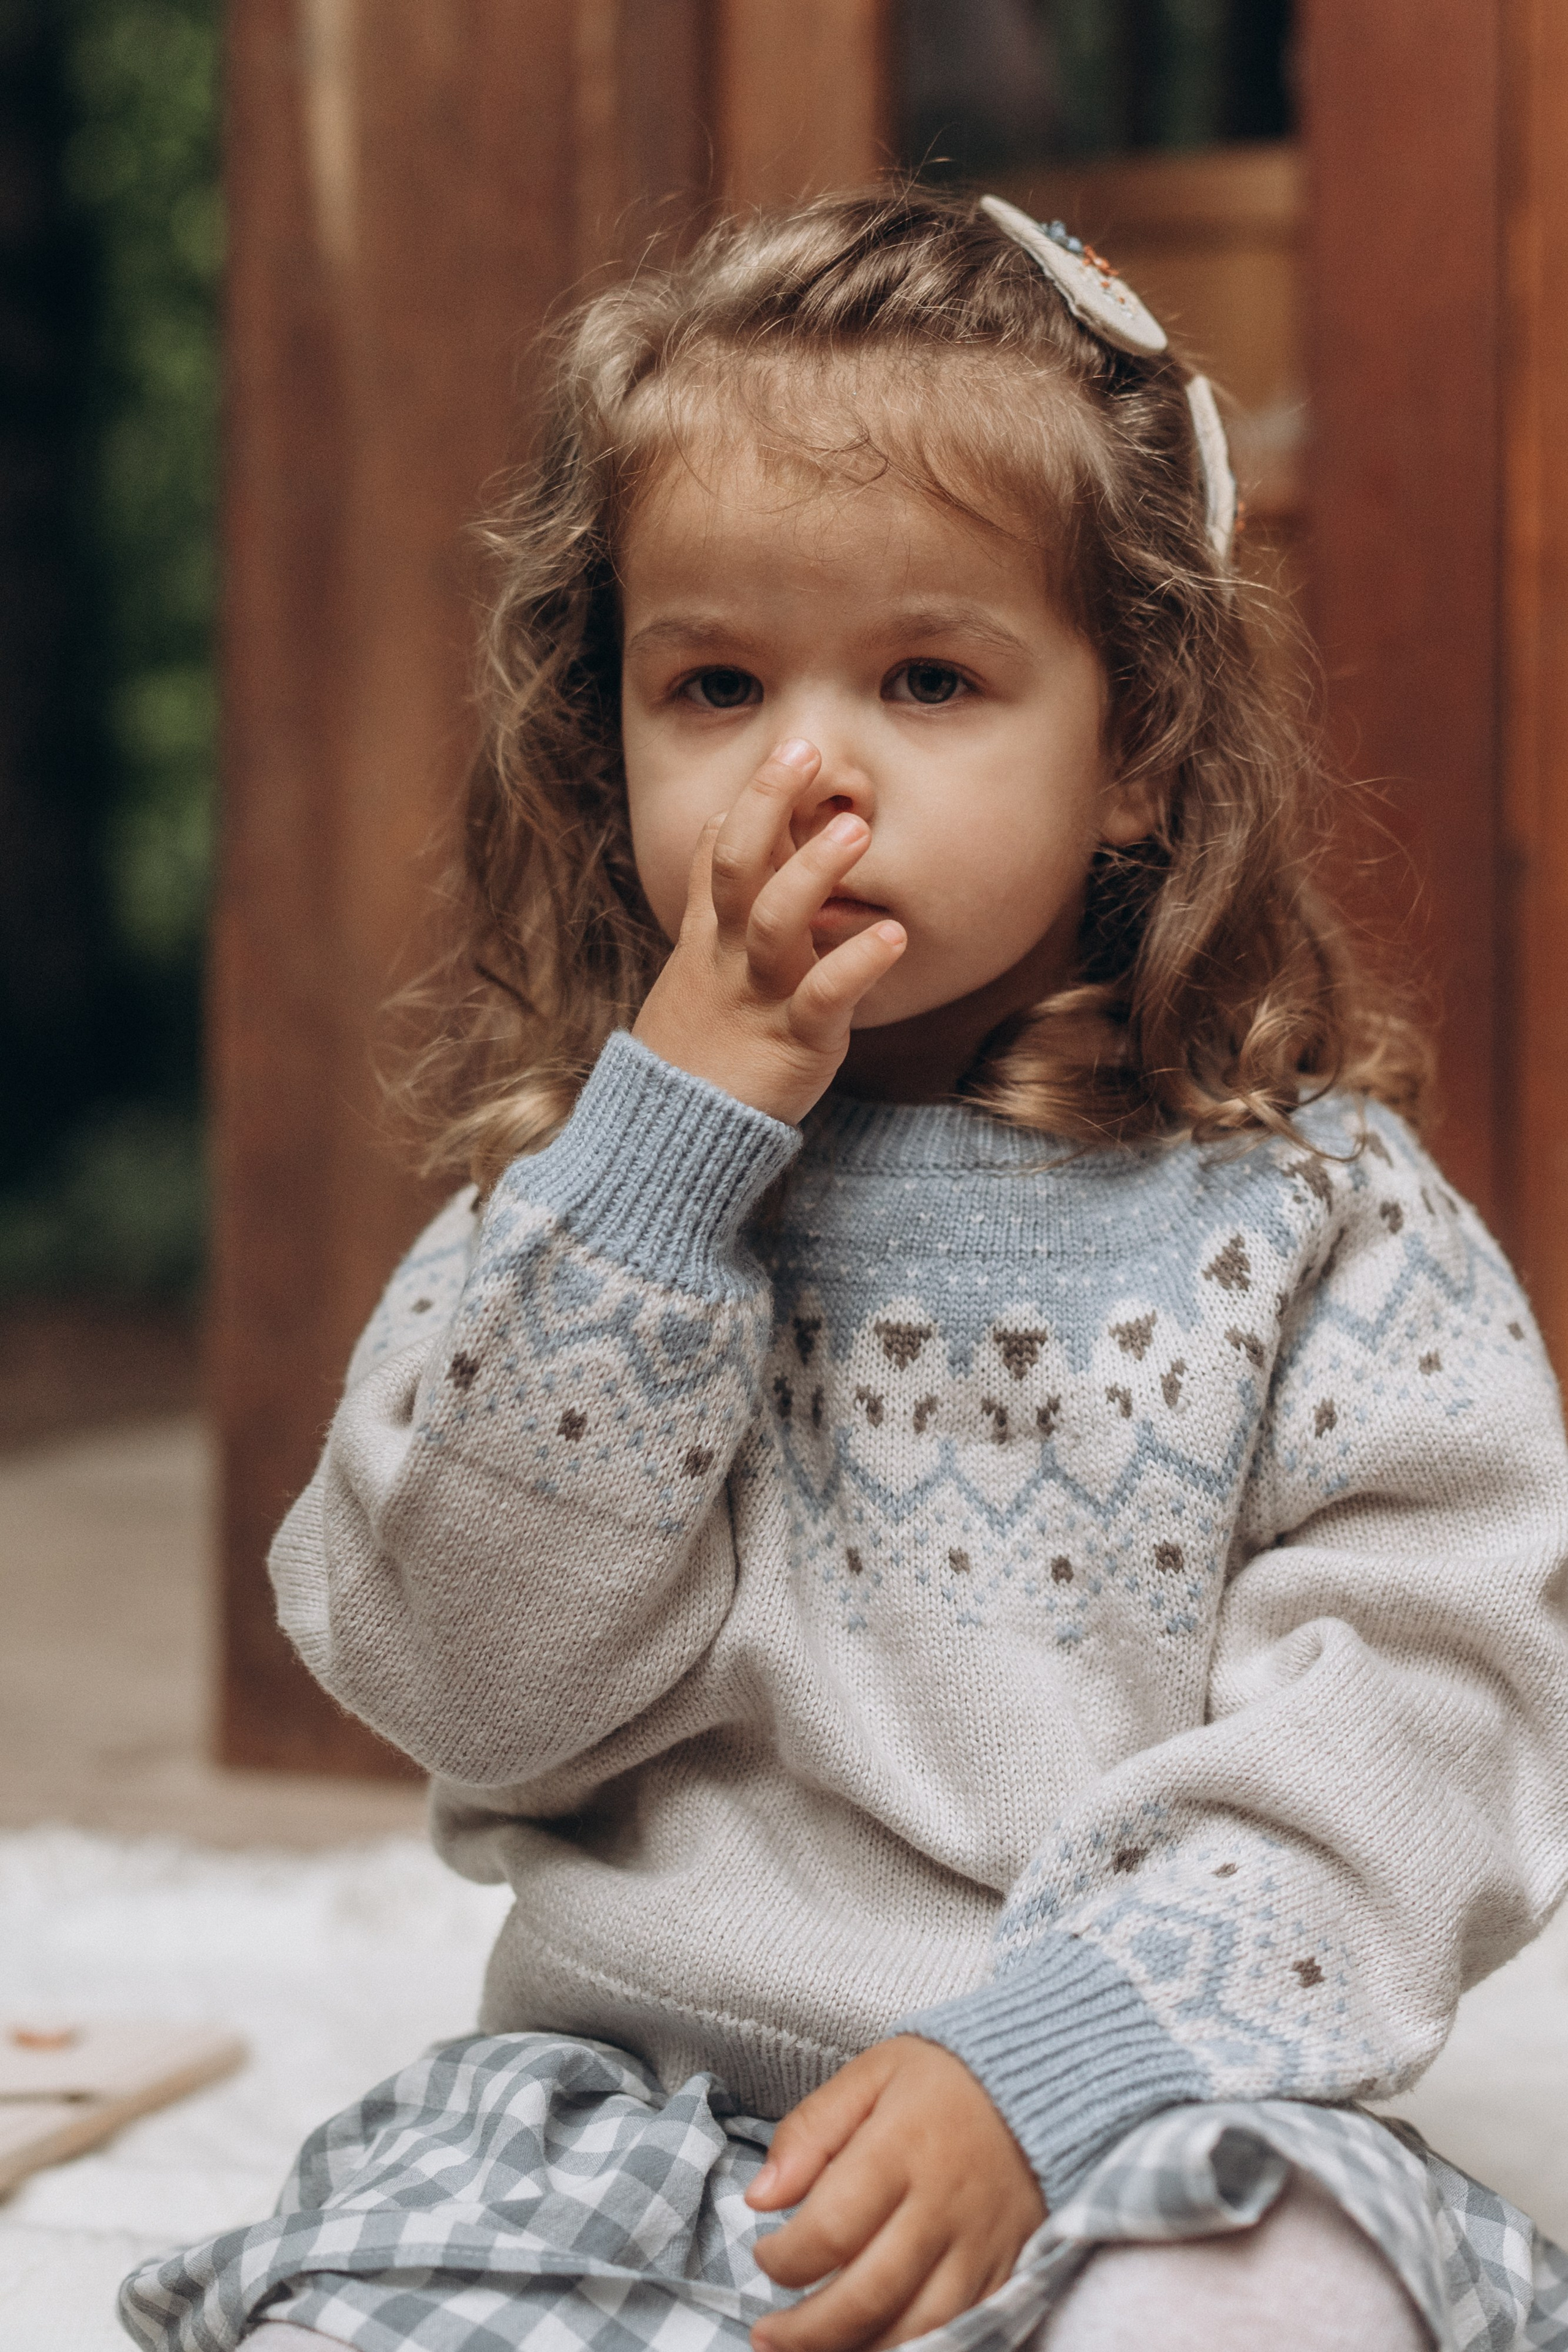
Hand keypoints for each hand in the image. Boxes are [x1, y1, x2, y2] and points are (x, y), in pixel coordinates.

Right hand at [631, 739, 905, 1123]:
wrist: (672, 1141)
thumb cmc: (701, 1054)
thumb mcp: (698, 978)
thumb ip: (721, 922)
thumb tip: (744, 871)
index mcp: (707, 939)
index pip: (715, 853)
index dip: (748, 799)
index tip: (790, 748)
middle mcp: (728, 956)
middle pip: (735, 864)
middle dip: (767, 803)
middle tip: (806, 750)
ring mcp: (758, 996)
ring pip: (774, 922)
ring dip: (812, 871)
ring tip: (855, 829)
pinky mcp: (793, 1043)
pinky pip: (823, 997)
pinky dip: (857, 964)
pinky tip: (893, 935)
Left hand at [745, 2036, 1045, 2351]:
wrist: (1043, 2083)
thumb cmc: (944, 2079)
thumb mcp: (871, 2075)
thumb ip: (811, 2130)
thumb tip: (759, 2196)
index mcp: (902, 2147)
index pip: (831, 2227)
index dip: (785, 2259)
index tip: (765, 2255)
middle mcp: (943, 2204)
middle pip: (870, 2294)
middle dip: (808, 2332)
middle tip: (768, 2337)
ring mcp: (981, 2245)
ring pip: (917, 2328)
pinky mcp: (1010, 2270)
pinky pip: (964, 2330)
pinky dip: (919, 2348)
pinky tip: (879, 2348)